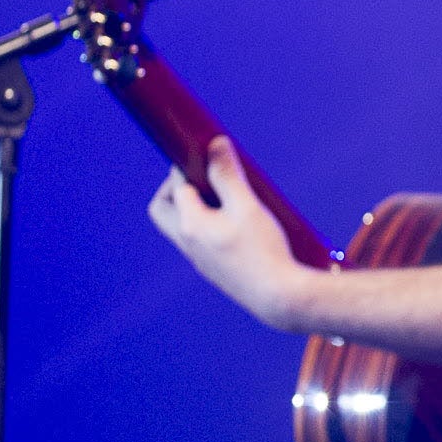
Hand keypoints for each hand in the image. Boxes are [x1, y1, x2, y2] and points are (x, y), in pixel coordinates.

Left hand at [147, 139, 314, 330]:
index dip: (187, 167)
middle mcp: (188, 244)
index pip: (175, 187)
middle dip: (176, 190)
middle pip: (162, 211)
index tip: (206, 157)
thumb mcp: (247, 206)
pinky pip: (197, 241)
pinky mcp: (213, 270)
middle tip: (204, 179)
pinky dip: (206, 225)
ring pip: (180, 227)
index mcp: (190, 225)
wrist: (279, 297)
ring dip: (193, 208)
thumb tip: (215, 145)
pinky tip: (235, 223)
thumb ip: (228, 175)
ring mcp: (199, 260)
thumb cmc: (263, 250)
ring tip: (224, 197)